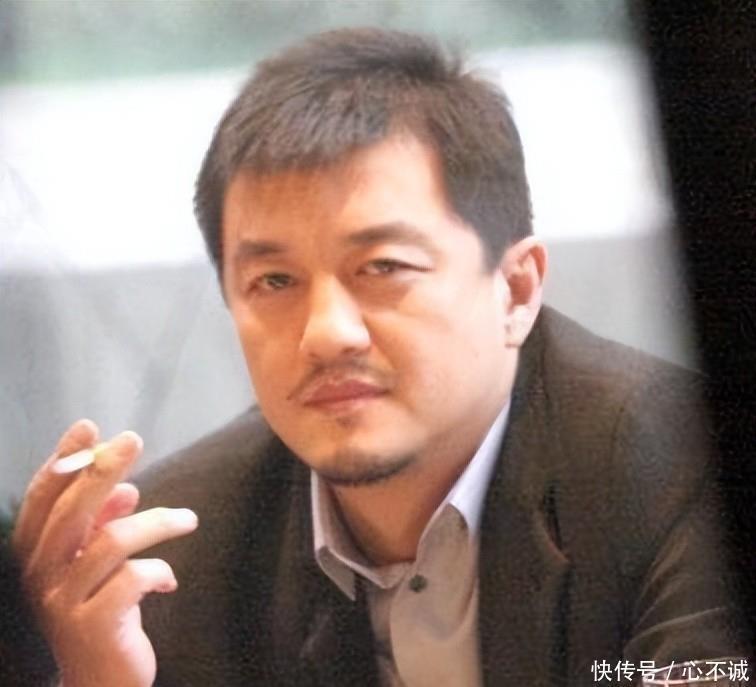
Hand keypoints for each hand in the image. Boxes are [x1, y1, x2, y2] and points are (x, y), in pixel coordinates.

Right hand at [12, 419, 197, 686]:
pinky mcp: (93, 626)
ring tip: (189, 519)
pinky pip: (132, 580)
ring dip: (157, 522)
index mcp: (37, 555)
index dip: (64, 461)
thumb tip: (126, 488)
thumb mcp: (98, 566)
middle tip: (133, 439)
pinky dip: (159, 571)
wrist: (100, 681)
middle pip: (72, 511)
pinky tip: (169, 581)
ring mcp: (63, 603)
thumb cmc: (102, 612)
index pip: (44, 498)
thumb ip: (103, 527)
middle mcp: (41, 576)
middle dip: (103, 470)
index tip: (89, 427)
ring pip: (112, 542)